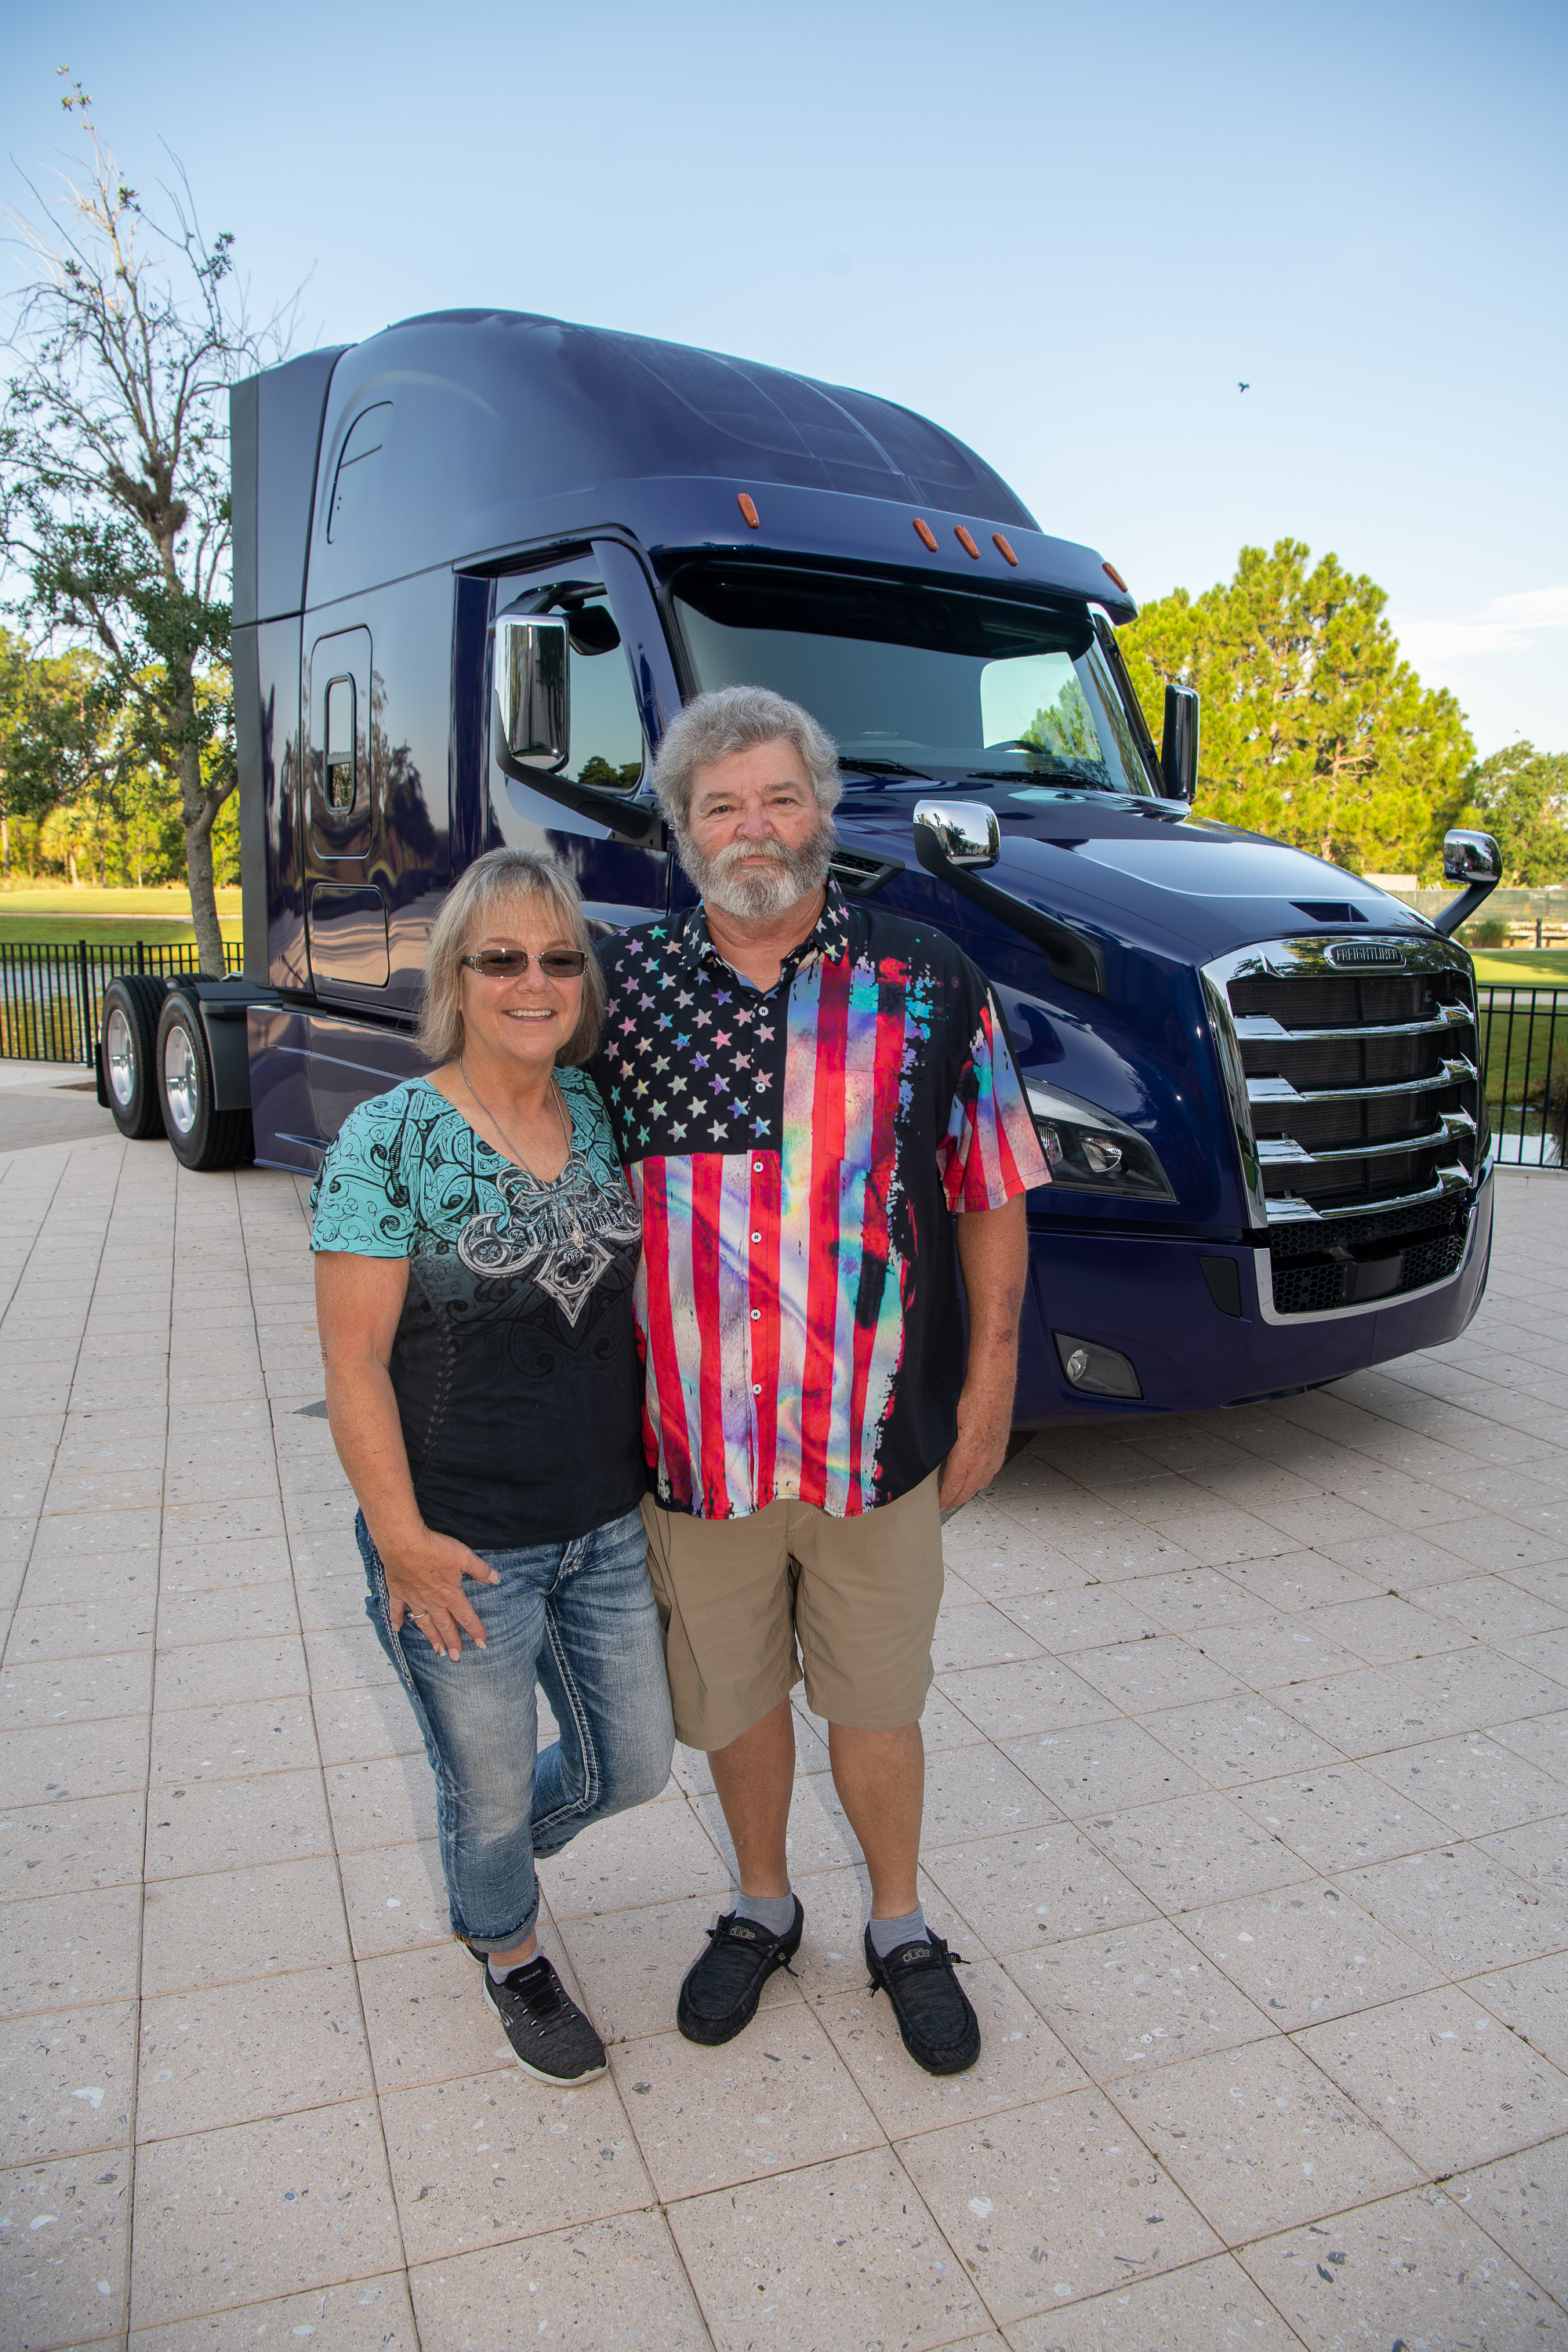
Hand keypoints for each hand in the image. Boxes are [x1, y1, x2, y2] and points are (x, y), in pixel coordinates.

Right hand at [376, 1525, 500, 1660]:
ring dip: (431, 1638)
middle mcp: (432, 1602)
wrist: (405, 1544)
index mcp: (450, 1594)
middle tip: (456, 1657)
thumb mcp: (464, 1556)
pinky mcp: (398, 1592)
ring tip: (437, 1651)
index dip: (475, 1630)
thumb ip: (481, 1570)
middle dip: (452, 1642)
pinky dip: (397, 1620)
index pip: (466, 1616)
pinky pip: (397, 1610)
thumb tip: (496, 1579)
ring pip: (424, 1624)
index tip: (482, 1644)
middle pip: (445, 1626)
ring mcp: (414, 1599)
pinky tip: (397, 1629)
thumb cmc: (435, 1548)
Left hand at [938, 1367, 1014, 1513]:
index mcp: (965, 1458)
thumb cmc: (969, 1402)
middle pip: (968, 1491)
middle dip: (956, 1500)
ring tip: (961, 1495)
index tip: (939, 1505)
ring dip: (970, 1491)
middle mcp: (982, 1462)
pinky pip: (991, 1472)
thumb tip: (928, 1457)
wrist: (993, 1388)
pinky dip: (982, 1479)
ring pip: (981, 1483)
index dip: (945, 1499)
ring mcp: (993, 1457)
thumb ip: (940, 1447)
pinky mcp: (1000, 1449)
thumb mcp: (946, 1427)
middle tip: (947, 1506)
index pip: (953, 1488)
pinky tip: (978, 1477)